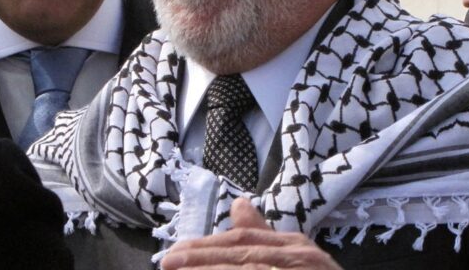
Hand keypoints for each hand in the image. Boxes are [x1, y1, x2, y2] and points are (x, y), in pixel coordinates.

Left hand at [160, 198, 342, 269]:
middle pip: (242, 251)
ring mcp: (299, 269)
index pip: (245, 239)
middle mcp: (300, 256)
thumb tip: (238, 205)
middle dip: (201, 257)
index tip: (177, 252)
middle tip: (167, 262)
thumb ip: (265, 236)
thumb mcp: (296, 259)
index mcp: (295, 247)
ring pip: (249, 268)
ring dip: (212, 269)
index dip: (208, 245)